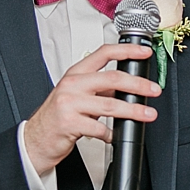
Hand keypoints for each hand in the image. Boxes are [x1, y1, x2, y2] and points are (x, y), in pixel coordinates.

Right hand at [24, 43, 159, 174]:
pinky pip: (100, 129)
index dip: (127, 51)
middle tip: (154, 90)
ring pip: (110, 104)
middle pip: (112, 78)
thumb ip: (100, 88)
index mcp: (76, 73)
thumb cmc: (57, 116)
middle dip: (138, 84)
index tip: (144, 53)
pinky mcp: (70, 123)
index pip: (103, 53)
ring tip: (147, 114)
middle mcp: (72, 85)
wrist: (35, 139)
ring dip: (133, 111)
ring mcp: (70, 104)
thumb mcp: (77, 95)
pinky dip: (112, 133)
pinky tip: (116, 135)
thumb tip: (128, 86)